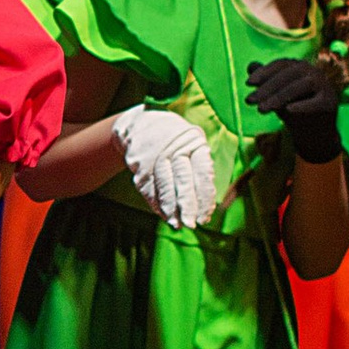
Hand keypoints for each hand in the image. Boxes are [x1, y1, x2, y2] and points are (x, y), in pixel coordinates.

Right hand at [112, 107, 220, 228]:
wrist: (141, 124)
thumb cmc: (176, 140)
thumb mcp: (193, 143)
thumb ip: (201, 168)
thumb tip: (208, 202)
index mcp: (195, 142)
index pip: (202, 173)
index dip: (204, 197)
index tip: (206, 216)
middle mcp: (175, 148)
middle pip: (183, 180)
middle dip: (187, 205)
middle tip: (191, 224)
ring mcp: (155, 156)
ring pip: (164, 186)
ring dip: (170, 208)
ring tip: (177, 224)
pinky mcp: (140, 165)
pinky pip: (149, 187)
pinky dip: (156, 203)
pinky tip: (164, 215)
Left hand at [246, 54, 348, 164]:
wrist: (313, 132)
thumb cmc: (293, 108)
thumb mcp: (276, 94)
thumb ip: (265, 80)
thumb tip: (250, 66)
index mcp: (300, 66)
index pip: (281, 64)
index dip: (264, 72)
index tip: (248, 83)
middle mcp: (313, 72)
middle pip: (289, 74)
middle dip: (267, 87)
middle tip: (250, 100)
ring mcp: (324, 85)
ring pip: (300, 86)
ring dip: (279, 97)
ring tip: (262, 109)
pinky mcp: (330, 102)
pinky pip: (315, 102)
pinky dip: (302, 105)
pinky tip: (288, 110)